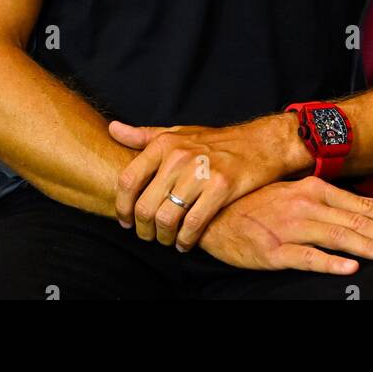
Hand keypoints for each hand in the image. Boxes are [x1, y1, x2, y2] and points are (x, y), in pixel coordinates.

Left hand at [109, 113, 305, 248]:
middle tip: (149, 235)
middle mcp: (179, 156)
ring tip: (167, 239)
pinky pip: (193, 225)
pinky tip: (185, 242)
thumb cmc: (215, 141)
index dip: (121, 207)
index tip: (125, 220)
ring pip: (167, 218)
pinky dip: (185, 241)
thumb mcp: (178, 132)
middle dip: (143, 229)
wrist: (260, 143)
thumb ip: (144, 136)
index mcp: (164, 144)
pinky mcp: (221, 188)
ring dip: (163, 237)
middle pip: (145, 206)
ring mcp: (200, 172)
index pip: (127, 180)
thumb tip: (112, 129)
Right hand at [197, 176, 372, 274]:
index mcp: (312, 189)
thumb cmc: (256, 202)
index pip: (360, 206)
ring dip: (367, 246)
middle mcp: (304, 205)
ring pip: (336, 237)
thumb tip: (371, 203)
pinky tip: (350, 266)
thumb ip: (333, 198)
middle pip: (354, 221)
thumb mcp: (296, 192)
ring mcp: (289, 227)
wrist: (213, 211)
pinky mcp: (273, 250)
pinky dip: (328, 261)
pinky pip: (305, 257)